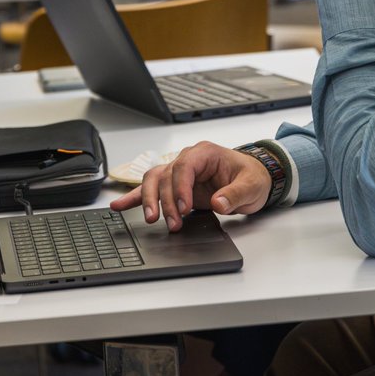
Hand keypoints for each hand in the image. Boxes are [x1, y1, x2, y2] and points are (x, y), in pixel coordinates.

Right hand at [109, 141, 270, 231]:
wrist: (254, 179)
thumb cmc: (252, 177)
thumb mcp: (252, 185)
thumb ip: (236, 194)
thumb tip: (219, 202)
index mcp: (205, 153)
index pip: (184, 166)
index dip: (180, 187)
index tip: (183, 208)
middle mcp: (188, 159)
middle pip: (165, 175)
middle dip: (165, 200)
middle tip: (172, 222)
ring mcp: (179, 172)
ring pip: (153, 180)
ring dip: (149, 200)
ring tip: (151, 218)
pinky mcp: (175, 186)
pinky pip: (151, 188)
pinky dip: (135, 197)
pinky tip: (120, 206)